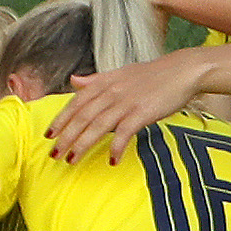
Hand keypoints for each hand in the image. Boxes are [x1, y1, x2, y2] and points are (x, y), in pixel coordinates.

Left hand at [48, 53, 210, 161]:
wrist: (182, 70)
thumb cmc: (152, 75)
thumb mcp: (120, 73)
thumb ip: (95, 80)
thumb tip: (73, 81)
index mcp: (104, 83)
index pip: (76, 103)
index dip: (61, 119)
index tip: (48, 135)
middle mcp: (111, 92)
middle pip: (82, 117)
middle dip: (66, 137)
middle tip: (54, 154)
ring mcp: (126, 102)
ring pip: (98, 126)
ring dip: (83, 144)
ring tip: (72, 160)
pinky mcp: (142, 112)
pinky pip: (125, 133)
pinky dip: (117, 147)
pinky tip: (111, 160)